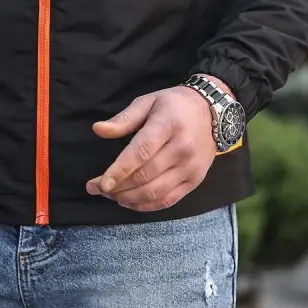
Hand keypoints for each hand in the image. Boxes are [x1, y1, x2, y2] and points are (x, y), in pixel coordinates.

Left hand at [86, 85, 220, 211]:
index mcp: (168, 125)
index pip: (141, 152)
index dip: (120, 170)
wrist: (212, 112)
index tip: (100, 182)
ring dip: (129, 198)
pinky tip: (129, 202)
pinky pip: (168, 200)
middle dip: (117, 187)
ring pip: (155, 192)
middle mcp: (181, 149)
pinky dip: (146, 205)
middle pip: (145, 176)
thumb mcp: (148, 102)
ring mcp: (190, 168)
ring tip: (110, 195)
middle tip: (96, 188)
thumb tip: (98, 130)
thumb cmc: (174, 105)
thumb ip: (124, 119)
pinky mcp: (195, 181)